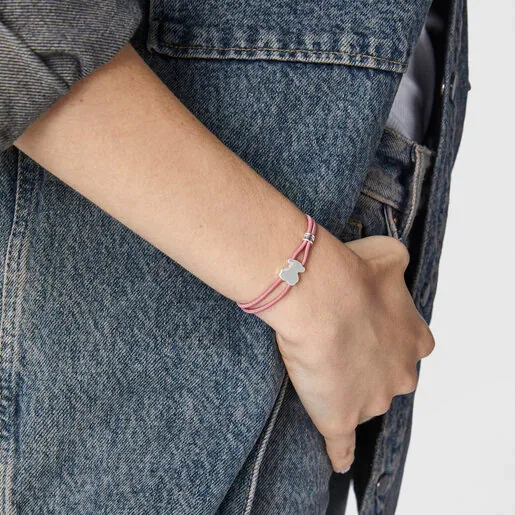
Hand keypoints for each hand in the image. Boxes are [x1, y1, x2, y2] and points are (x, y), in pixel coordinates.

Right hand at [269, 231, 434, 472]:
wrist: (322, 298)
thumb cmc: (352, 275)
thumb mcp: (386, 255)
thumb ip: (396, 263)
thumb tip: (394, 261)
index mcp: (415, 340)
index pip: (408, 349)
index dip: (383, 339)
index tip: (363, 328)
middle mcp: (401, 375)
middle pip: (389, 380)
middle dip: (369, 368)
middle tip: (340, 348)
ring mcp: (373, 401)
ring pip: (364, 404)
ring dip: (348, 394)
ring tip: (319, 371)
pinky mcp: (341, 418)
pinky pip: (343, 445)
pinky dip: (341, 453)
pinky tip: (339, 460)